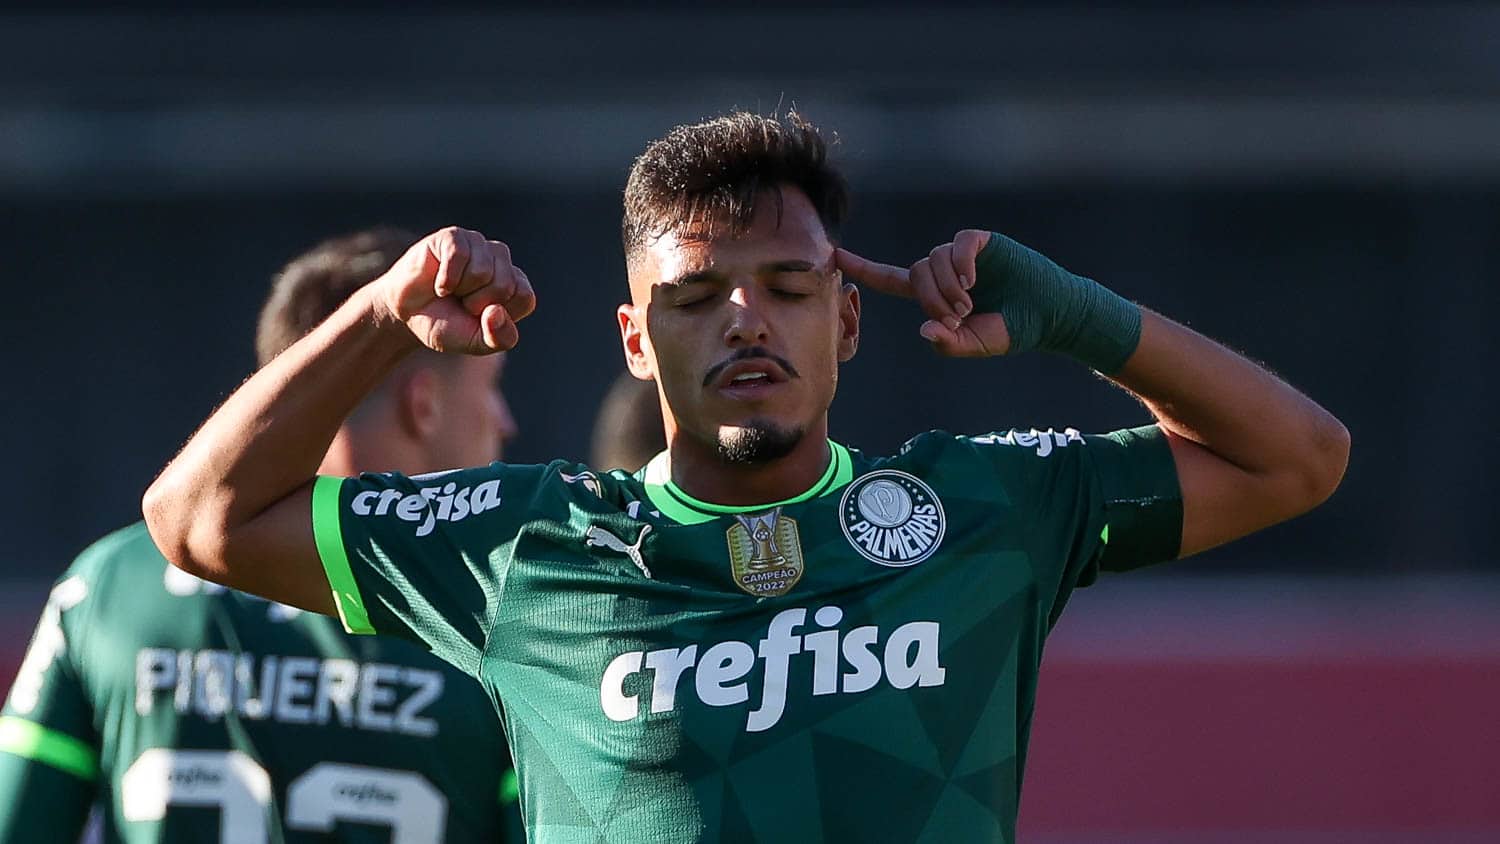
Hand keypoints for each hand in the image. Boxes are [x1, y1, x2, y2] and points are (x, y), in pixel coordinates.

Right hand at [376, 227, 536, 353]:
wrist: (406, 315)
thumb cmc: (446, 324)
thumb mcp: (477, 342)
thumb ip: (499, 337)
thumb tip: (496, 311)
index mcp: (516, 284)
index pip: (524, 298)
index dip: (497, 315)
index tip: (477, 316)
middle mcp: (501, 260)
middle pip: (504, 285)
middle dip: (476, 303)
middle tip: (459, 302)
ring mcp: (478, 245)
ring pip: (483, 271)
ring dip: (460, 290)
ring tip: (450, 290)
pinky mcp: (454, 237)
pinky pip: (459, 255)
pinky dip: (446, 279)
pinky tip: (439, 283)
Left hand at [835, 230, 1009, 356]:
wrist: (1050, 314)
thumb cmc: (1012, 329)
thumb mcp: (975, 344)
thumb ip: (948, 343)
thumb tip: (923, 329)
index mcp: (936, 294)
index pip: (891, 278)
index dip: (865, 269)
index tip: (836, 257)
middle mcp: (944, 270)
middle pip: (916, 273)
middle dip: (931, 299)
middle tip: (958, 317)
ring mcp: (963, 255)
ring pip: (934, 259)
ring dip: (947, 286)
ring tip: (970, 305)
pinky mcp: (982, 242)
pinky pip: (959, 244)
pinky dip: (961, 263)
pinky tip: (972, 280)